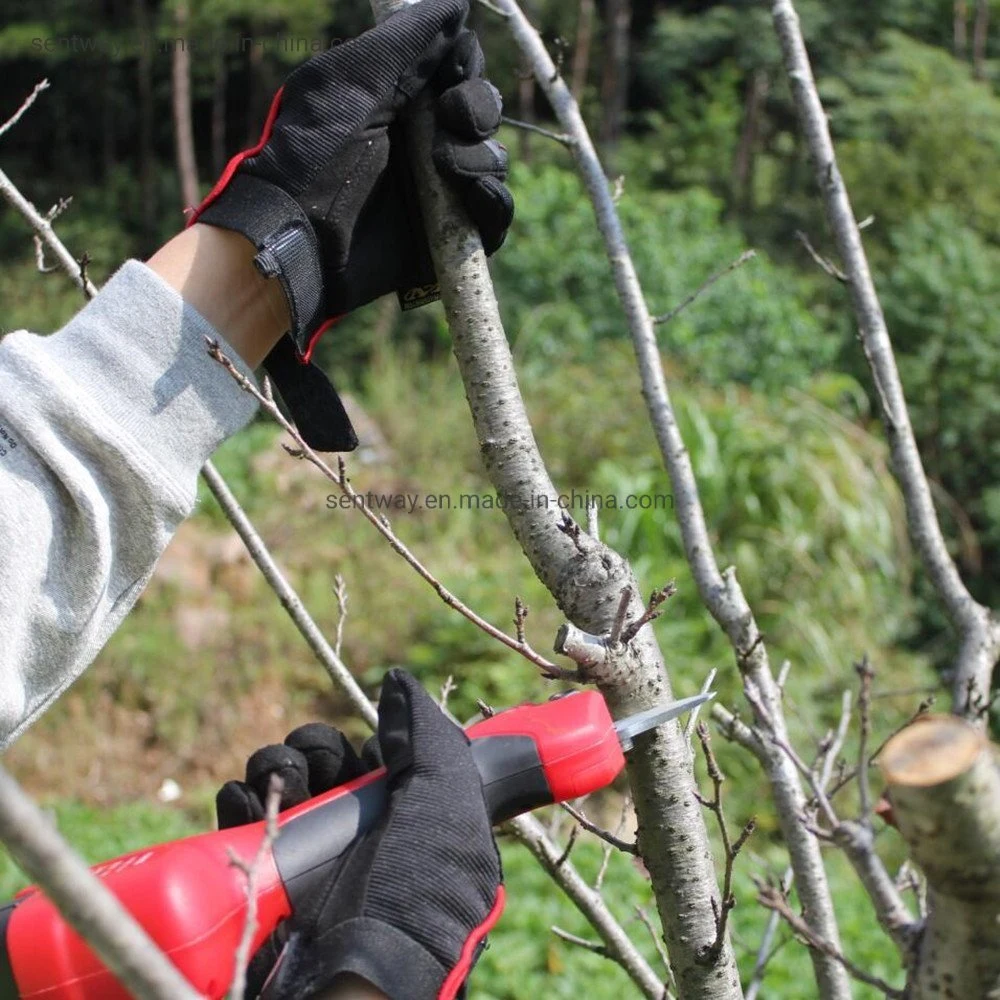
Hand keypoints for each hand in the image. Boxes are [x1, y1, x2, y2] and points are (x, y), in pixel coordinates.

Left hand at [190, 0, 511, 451]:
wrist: (302, 237)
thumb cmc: (312, 154)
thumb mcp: (349, 82)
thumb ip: (403, 42)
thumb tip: (457, 4)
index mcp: (397, 99)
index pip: (456, 68)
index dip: (463, 63)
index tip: (451, 67)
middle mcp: (422, 141)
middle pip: (482, 110)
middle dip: (476, 107)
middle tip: (450, 117)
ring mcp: (438, 191)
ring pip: (492, 160)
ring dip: (479, 157)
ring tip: (446, 167)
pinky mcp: (449, 237)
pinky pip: (495, 216)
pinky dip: (494, 203)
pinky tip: (475, 195)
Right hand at [218, 670, 503, 999]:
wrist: (356, 979)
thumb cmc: (415, 896)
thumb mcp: (449, 806)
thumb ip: (431, 738)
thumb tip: (397, 682)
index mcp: (409, 823)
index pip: (376, 761)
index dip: (367, 744)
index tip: (367, 747)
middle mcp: (358, 841)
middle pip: (324, 767)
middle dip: (313, 749)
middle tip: (313, 764)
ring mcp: (307, 864)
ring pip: (280, 784)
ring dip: (273, 765)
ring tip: (278, 781)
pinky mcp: (259, 882)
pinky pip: (240, 819)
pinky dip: (238, 799)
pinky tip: (245, 798)